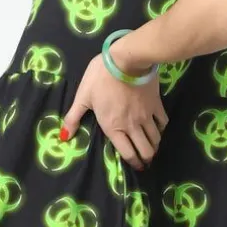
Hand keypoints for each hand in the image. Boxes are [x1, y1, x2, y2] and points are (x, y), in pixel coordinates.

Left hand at [59, 50, 167, 169]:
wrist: (125, 60)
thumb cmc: (100, 78)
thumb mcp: (83, 97)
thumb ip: (74, 118)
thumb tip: (64, 137)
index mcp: (113, 127)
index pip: (128, 153)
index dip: (134, 163)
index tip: (137, 166)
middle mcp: (132, 126)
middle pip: (146, 150)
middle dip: (147, 158)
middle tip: (146, 159)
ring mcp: (146, 116)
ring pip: (156, 138)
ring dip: (155, 145)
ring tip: (152, 146)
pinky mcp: (156, 104)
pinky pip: (163, 121)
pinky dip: (161, 127)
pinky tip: (158, 127)